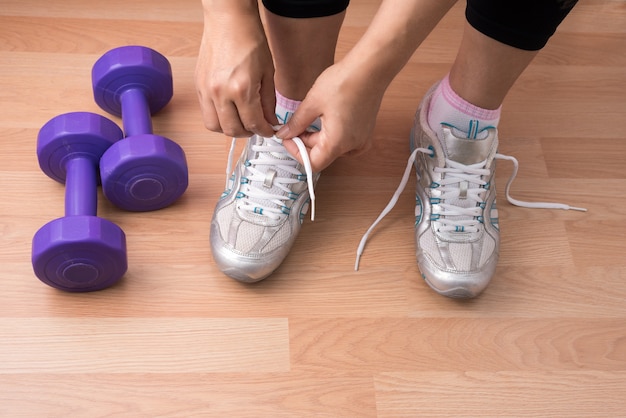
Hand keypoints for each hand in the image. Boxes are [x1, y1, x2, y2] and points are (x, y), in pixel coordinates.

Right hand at [195, 3, 276, 137]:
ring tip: (241, 121)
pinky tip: (229, 110)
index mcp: (241, 89)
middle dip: (247, 133)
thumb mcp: (267, 72)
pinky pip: (206, 112)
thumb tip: (269, 120)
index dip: (264, 131)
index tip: (268, 130)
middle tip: (256, 127)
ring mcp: (206, 90)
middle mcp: (221, 93)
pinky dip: (218, 117)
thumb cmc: (249, 39)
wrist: (229, 19)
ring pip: (215, 126)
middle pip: (232, 130)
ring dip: (230, 128)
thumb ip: (268, 101)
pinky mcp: (199, 86)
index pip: (253, 124)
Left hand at [276, 61, 384, 172]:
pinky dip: (332, 134)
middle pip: (322, 154)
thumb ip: (296, 123)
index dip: (296, 152)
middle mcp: (352, 146)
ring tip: (312, 116)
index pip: (313, 163)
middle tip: (296, 123)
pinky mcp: (365, 131)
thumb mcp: (313, 103)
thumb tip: (285, 134)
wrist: (370, 68)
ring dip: (318, 137)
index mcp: (338, 143)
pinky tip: (327, 117)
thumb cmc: (346, 82)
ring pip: (333, 147)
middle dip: (306, 141)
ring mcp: (361, 139)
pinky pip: (345, 141)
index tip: (288, 138)